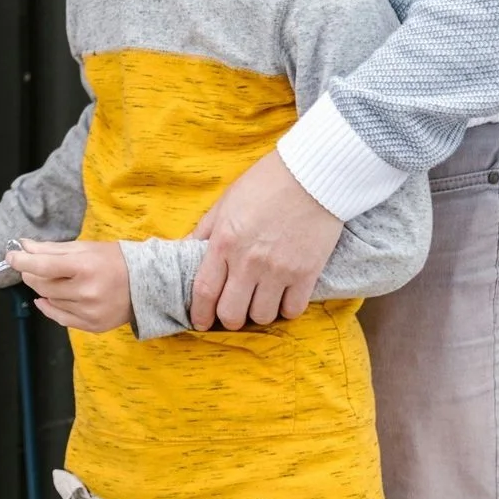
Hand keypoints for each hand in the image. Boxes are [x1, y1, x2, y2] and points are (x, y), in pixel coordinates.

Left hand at [7, 238, 131, 332]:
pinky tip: (46, 298)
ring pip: (50, 301)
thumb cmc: (113, 259)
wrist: (146, 284)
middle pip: (43, 286)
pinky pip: (60, 318)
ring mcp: (89, 312)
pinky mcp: (92, 326)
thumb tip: (23, 246)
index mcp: (84, 267)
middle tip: (29, 266)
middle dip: (31, 274)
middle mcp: (86, 292)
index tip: (11, 256)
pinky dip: (49, 307)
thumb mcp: (83, 247)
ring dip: (42, 289)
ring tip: (48, 278)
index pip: (43, 266)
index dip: (22, 261)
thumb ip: (51, 249)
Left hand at [189, 151, 341, 329]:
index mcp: (224, 241)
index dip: (199, 313)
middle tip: (233, 312)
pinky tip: (283, 296)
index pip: (205, 291)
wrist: (312, 176)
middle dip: (228, 318)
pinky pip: (293, 310)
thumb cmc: (265, 183)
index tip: (199, 322)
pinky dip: (286, 308)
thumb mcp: (226, 202)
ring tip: (260, 300)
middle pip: (231, 313)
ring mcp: (279, 270)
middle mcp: (249, 261)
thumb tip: (186, 249)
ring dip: (258, 312)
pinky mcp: (307, 274)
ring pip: (262, 316)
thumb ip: (206, 230)